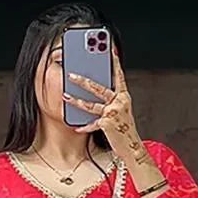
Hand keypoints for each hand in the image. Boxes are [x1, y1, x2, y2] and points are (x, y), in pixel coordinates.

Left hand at [63, 47, 148, 166]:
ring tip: (65, 96)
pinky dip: (83, 126)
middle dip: (82, 80)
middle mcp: (120, 102)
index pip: (118, 76)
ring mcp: (114, 113)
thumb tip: (93, 90)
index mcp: (124, 96)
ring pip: (91, 104)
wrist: (132, 148)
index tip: (110, 49)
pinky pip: (92, 123)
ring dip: (76, 101)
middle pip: (98, 88)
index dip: (114, 62)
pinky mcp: (108, 124)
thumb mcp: (120, 111)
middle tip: (70, 73)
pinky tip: (75, 126)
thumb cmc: (124, 130)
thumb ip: (110, 100)